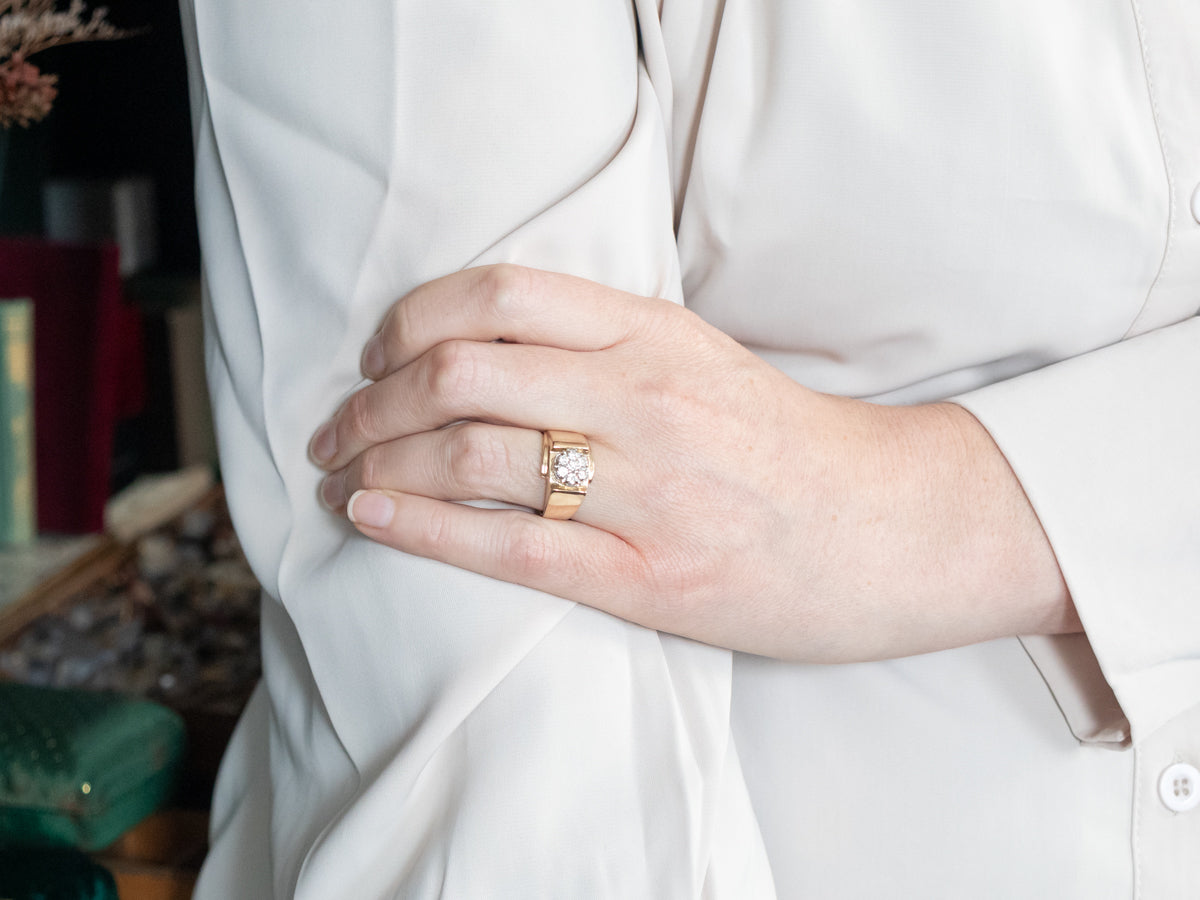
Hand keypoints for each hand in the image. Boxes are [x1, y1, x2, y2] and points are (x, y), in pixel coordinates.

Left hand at [310, 265, 1078, 661]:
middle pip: (464, 372)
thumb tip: (486, 344)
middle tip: (339, 424)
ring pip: (474, 456)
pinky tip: (371, 516)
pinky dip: (421, 527)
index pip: (502, 295)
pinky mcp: (651, 580)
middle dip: (373, 399)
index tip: (380, 350)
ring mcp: (649, 491)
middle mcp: (646, 400)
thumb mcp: (702, 358)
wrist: (892, 530)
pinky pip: (509, 548)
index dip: (414, 317)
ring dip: (382, 460)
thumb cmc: (786, 446)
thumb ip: (606, 343)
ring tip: (342, 474)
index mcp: (657, 336)